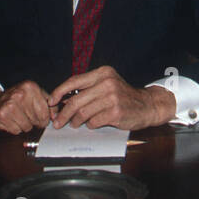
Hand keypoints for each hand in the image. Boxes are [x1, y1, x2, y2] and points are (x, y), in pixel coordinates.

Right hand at [0, 79, 50, 133]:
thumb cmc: (12, 100)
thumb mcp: (31, 95)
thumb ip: (47, 103)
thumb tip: (56, 115)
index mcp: (30, 87)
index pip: (46, 111)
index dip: (43, 119)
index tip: (39, 119)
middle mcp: (20, 94)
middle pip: (37, 120)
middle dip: (32, 122)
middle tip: (24, 116)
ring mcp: (10, 104)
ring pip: (27, 127)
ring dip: (22, 126)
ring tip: (16, 118)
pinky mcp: (0, 114)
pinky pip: (15, 130)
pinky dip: (13, 128)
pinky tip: (8, 121)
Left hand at [48, 66, 175, 129]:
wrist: (147, 105)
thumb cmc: (123, 97)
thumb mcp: (107, 85)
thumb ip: (88, 89)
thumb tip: (62, 101)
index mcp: (103, 73)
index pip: (74, 81)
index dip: (59, 92)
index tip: (51, 101)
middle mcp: (108, 82)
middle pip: (76, 100)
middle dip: (63, 113)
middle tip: (57, 122)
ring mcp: (112, 97)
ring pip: (83, 113)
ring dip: (76, 121)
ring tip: (75, 124)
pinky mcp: (116, 112)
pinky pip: (93, 122)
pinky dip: (90, 125)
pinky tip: (93, 124)